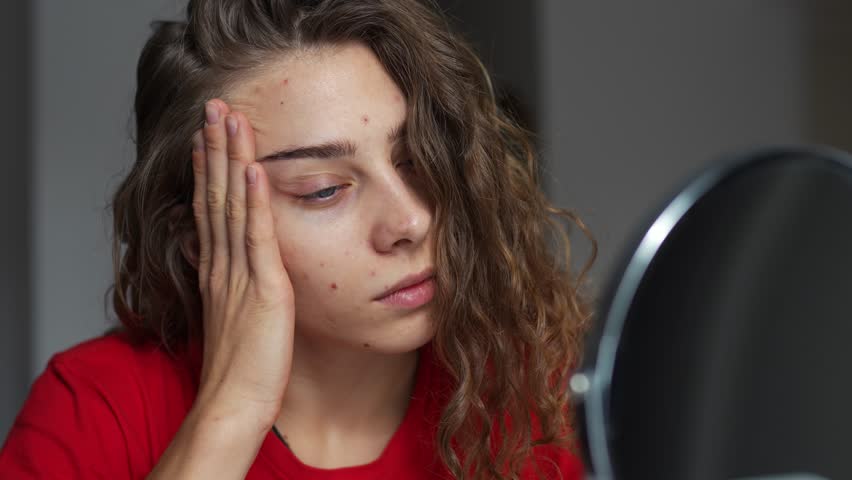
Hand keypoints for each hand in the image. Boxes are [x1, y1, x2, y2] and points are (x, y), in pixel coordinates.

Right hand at [190, 99, 294, 427]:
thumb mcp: (238, 319)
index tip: (208, 139)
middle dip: (215, 150)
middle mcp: (224, 266)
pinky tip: (254, 168)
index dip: (209, 172)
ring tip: (228, 118)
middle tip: (214, 107)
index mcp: (219, 272)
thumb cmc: (244, 368)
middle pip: (216, 197)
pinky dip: (253, 201)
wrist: (236, 403)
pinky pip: (256, 237)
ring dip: (230, 159)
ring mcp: (241, 275)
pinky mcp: (263, 289)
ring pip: (231, 205)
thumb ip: (238, 290)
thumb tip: (240, 274)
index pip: (211, 210)